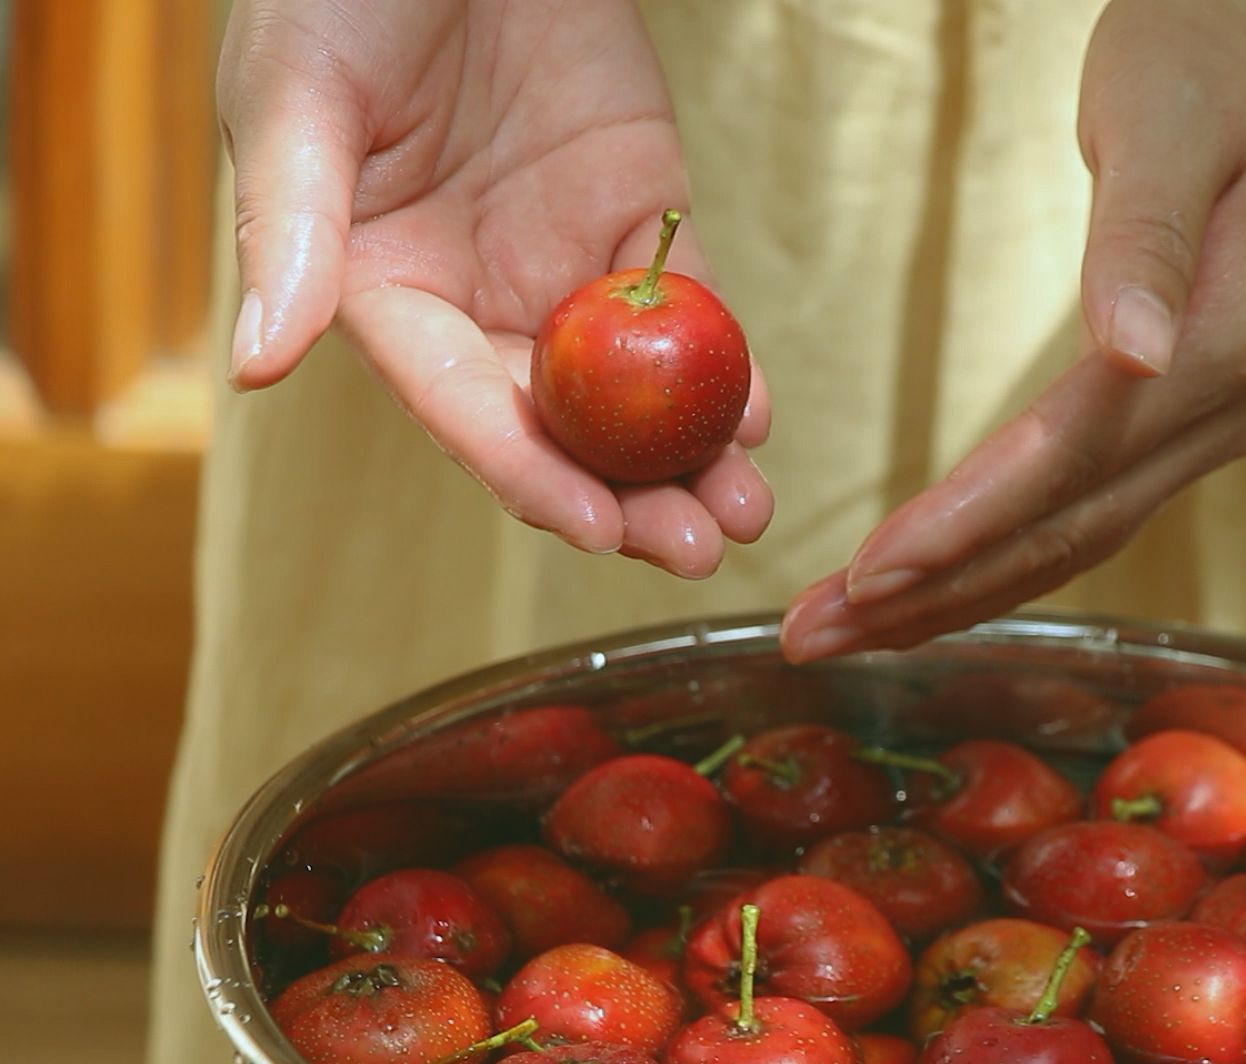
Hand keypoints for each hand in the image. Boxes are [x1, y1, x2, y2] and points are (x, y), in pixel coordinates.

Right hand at [219, 0, 771, 577]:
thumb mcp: (295, 98)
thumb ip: (288, 230)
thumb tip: (258, 367)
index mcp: (382, 290)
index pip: (458, 403)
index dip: (526, 471)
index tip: (596, 527)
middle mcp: (477, 298)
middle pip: (558, 424)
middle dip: (630, 497)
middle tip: (697, 550)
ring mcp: (563, 263)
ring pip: (633, 387)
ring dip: (689, 456)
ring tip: (745, 512)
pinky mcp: (637, 215)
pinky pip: (687, 303)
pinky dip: (722, 362)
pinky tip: (754, 415)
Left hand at [780, 0, 1245, 659]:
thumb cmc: (1200, 64)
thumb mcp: (1164, 126)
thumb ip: (1145, 244)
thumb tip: (1137, 357)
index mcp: (1234, 343)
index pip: (1075, 457)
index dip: (968, 522)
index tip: (865, 575)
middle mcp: (1237, 406)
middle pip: (1069, 528)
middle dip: (937, 590)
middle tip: (814, 637)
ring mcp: (1219, 424)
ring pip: (1074, 539)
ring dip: (956, 594)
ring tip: (844, 632)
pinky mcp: (1185, 422)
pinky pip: (1082, 510)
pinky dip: (998, 556)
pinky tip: (929, 586)